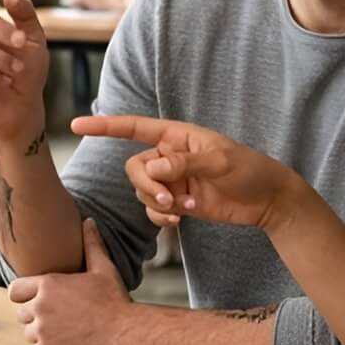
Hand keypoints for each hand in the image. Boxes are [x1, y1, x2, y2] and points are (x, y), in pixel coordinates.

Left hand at [9, 219, 137, 344]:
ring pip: (29, 334)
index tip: (38, 300)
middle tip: (60, 317)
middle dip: (36, 315)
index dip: (26, 295)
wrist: (127, 334)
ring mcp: (42, 332)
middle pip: (22, 314)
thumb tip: (88, 222)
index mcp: (48, 285)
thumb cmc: (116, 301)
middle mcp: (40, 307)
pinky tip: (69, 344)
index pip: (15, 290)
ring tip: (67, 331)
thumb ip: (91, 245)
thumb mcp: (103, 269)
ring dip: (43, 334)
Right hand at [71, 115, 304, 231]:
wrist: (268, 201)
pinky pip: (152, 208)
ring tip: (183, 208)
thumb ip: (183, 163)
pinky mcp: (177, 201)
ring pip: (141, 190)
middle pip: (134, 167)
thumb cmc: (249, 171)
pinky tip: (181, 218)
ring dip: (157, 202)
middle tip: (169, 198)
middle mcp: (169, 155)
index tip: (77, 126)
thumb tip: (153, 166)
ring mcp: (172, 179)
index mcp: (177, 135)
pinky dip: (161, 215)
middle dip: (146, 185)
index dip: (105, 126)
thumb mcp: (219, 162)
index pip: (134, 127)